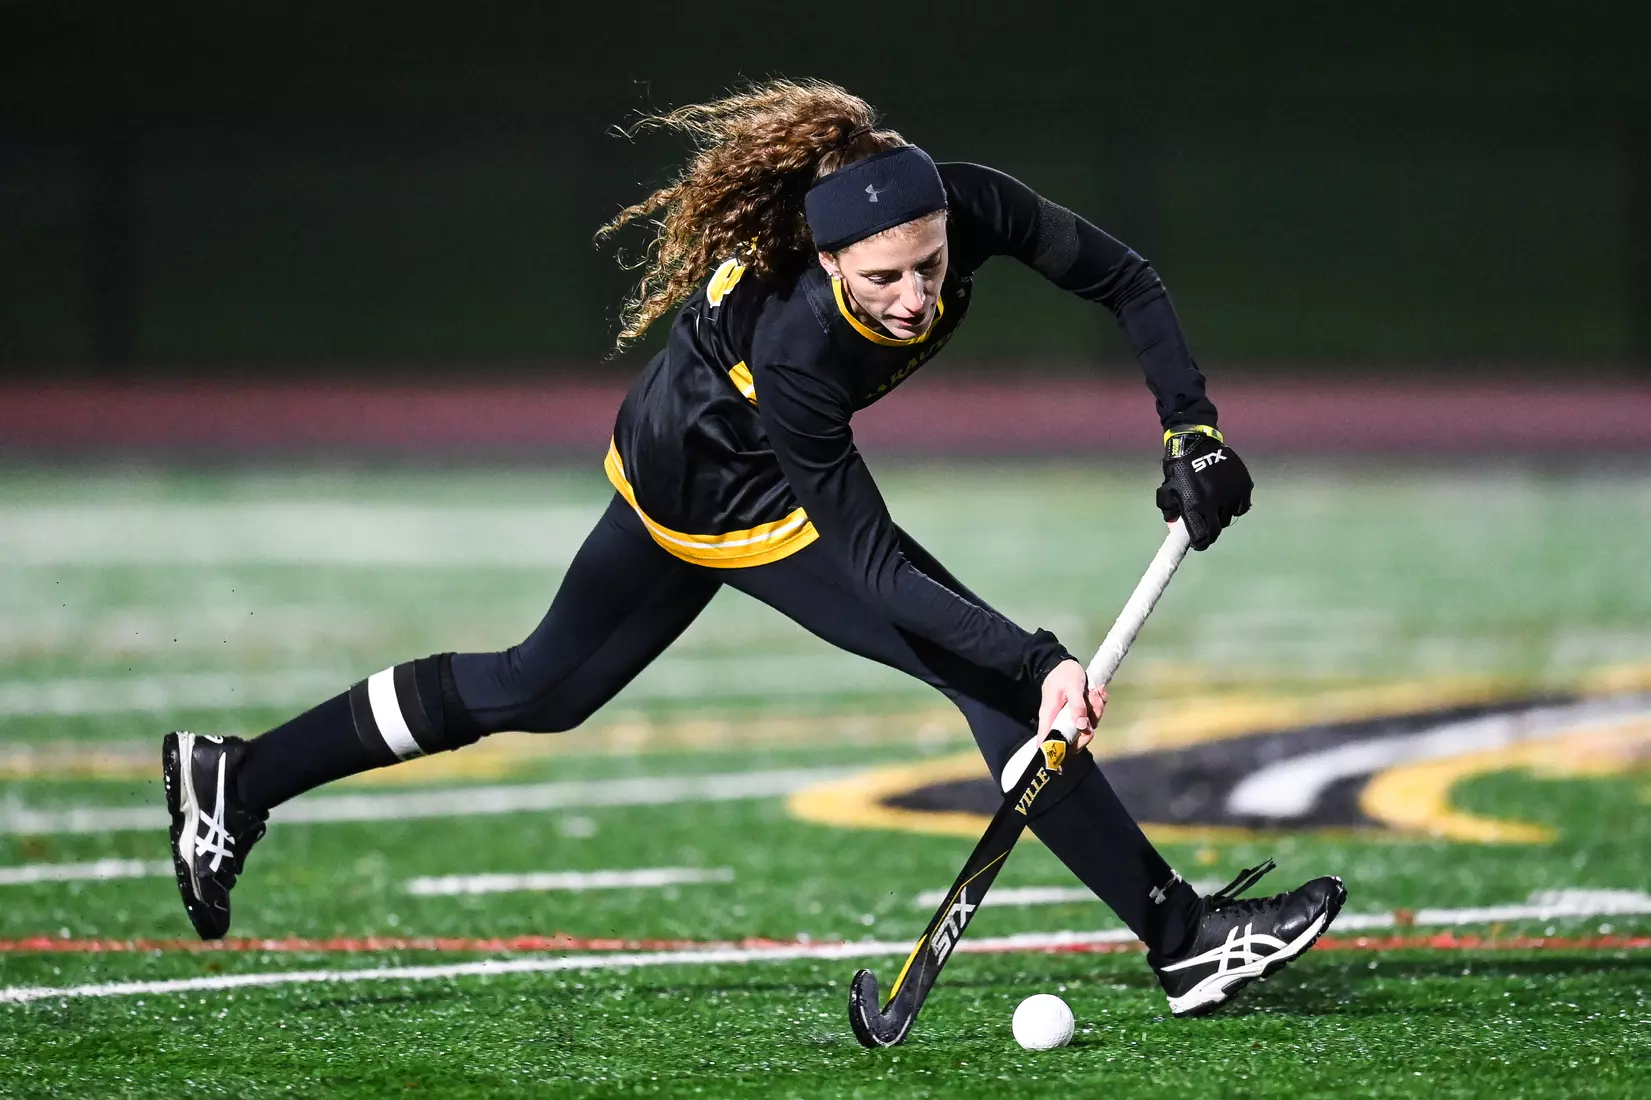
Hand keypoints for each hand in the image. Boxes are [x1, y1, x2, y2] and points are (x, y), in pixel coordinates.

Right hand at [1037, 658, 1107, 751]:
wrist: (1064, 664)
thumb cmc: (1063, 674)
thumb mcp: (1072, 686)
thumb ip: (1077, 706)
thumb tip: (1082, 726)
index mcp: (1050, 717)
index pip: (1046, 742)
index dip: (1055, 753)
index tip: (1067, 757)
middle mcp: (1058, 722)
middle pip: (1073, 741)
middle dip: (1089, 729)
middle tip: (1093, 706)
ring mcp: (1070, 720)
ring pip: (1086, 728)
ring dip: (1096, 711)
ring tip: (1095, 691)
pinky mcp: (1079, 715)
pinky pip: (1092, 718)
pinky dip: (1098, 706)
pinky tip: (1098, 691)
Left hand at [1155, 426, 1252, 550]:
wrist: (1196, 442)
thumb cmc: (1178, 468)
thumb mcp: (1168, 490)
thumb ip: (1170, 512)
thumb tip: (1174, 530)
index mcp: (1193, 505)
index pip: (1200, 536)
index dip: (1199, 543)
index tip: (1198, 543)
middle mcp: (1214, 502)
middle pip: (1216, 530)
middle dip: (1210, 533)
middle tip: (1206, 528)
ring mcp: (1230, 493)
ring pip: (1228, 517)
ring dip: (1221, 516)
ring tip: (1214, 506)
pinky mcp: (1243, 485)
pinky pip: (1241, 506)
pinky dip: (1234, 506)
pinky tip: (1226, 499)